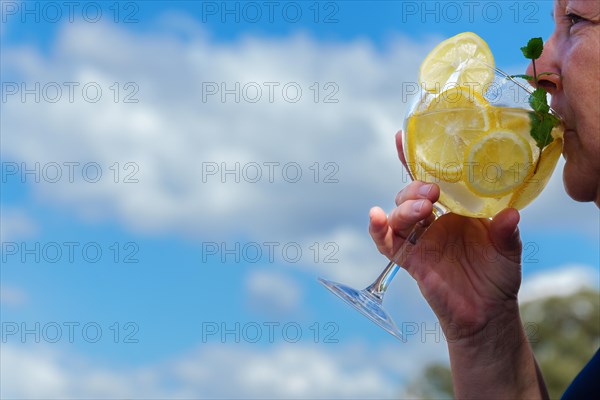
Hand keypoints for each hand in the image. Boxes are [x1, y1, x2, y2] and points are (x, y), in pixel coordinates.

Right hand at [369, 131, 523, 339]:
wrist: (487, 313)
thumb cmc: (497, 276)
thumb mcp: (508, 249)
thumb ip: (505, 232)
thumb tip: (509, 214)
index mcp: (455, 208)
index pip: (433, 177)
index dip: (416, 158)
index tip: (404, 137)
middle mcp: (434, 220)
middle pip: (411, 192)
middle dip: (415, 186)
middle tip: (432, 191)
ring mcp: (419, 239)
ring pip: (399, 213)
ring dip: (405, 206)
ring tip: (422, 208)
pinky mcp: (409, 259)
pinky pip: (386, 241)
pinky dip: (377, 228)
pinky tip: (376, 216)